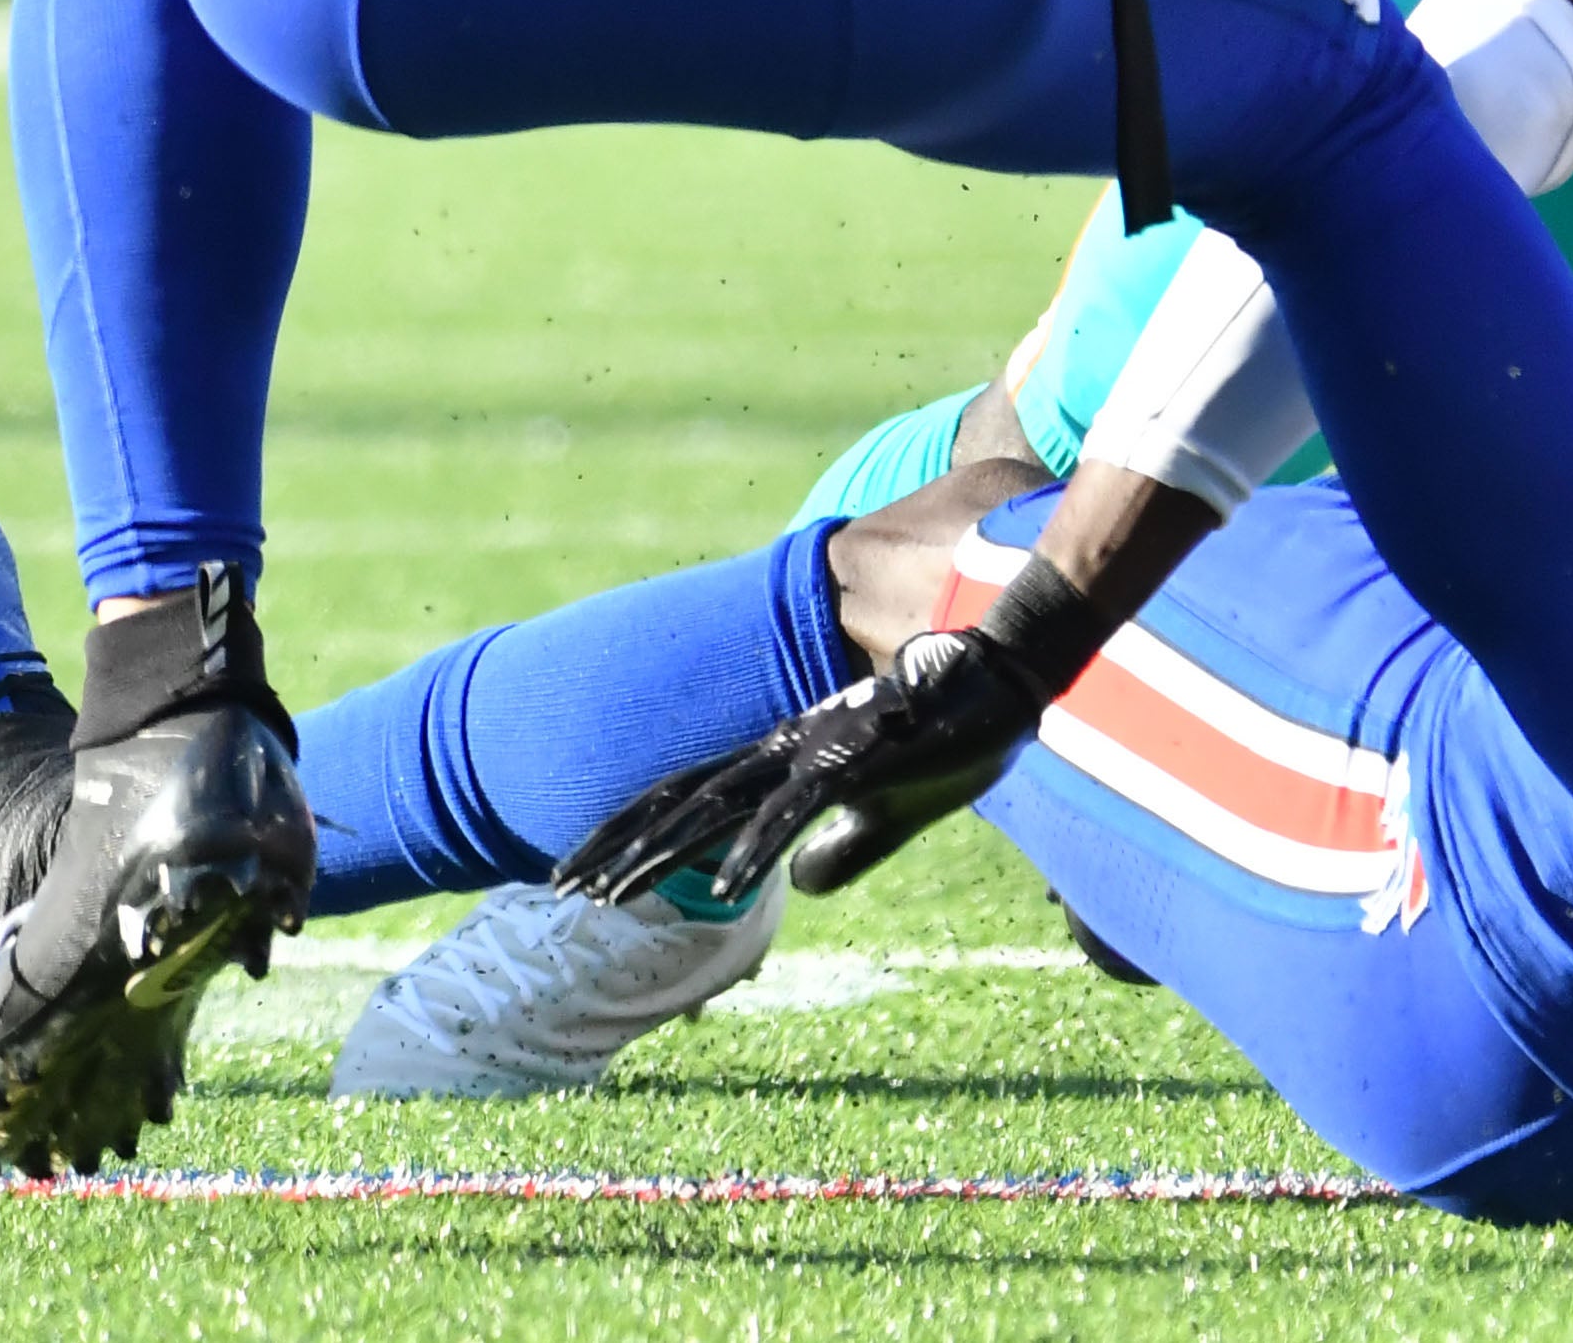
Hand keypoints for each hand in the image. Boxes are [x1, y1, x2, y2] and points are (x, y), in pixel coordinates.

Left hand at [555, 627, 1047, 909]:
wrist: (1012, 675)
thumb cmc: (957, 735)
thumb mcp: (894, 811)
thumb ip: (843, 852)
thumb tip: (795, 890)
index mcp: (790, 756)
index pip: (692, 794)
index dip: (634, 830)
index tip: (582, 870)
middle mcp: (788, 747)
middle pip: (684, 798)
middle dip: (618, 845)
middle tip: (559, 887)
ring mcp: (817, 751)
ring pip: (719, 807)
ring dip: (659, 853)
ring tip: (608, 897)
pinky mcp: (857, 759)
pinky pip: (793, 813)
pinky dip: (752, 850)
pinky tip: (720, 888)